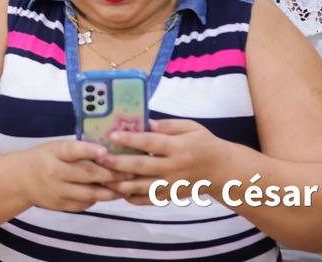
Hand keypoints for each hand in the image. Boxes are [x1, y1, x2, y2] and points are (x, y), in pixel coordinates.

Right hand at [21, 139, 127, 211]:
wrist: (21, 179)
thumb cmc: (45, 158)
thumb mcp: (56, 147)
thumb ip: (77, 150)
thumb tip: (109, 150)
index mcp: (54, 153)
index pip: (73, 150)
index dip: (90, 150)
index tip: (106, 151)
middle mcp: (55, 172)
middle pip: (88, 174)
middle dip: (112, 173)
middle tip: (131, 171)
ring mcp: (58, 191)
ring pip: (90, 193)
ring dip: (111, 191)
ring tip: (127, 186)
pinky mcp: (61, 205)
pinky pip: (85, 203)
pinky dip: (99, 199)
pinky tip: (110, 194)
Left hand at [96, 118, 228, 204]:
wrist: (224, 171)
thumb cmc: (204, 143)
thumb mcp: (190, 127)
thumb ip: (166, 125)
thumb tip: (142, 122)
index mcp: (178, 147)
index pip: (151, 143)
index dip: (130, 140)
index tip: (111, 135)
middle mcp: (174, 168)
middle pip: (142, 167)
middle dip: (117, 163)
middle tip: (98, 157)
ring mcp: (172, 185)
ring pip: (142, 187)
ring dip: (120, 183)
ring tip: (101, 175)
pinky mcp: (171, 196)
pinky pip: (148, 200)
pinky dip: (132, 197)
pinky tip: (117, 190)